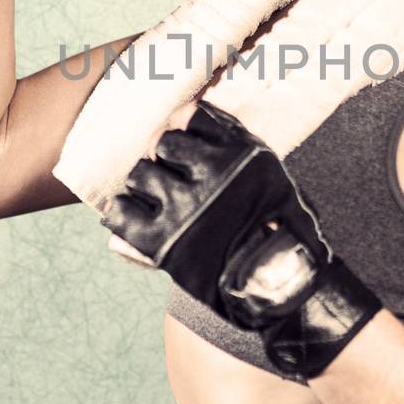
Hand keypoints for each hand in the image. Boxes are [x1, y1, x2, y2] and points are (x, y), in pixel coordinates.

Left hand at [101, 99, 383, 383]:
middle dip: (164, 158)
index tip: (187, 145)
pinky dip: (123, 214)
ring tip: (157, 201)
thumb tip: (183, 114)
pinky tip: (135, 221)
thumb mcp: (274, 177)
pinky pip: (120, 211)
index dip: (184, 127)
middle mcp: (213, 174)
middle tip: (173, 178)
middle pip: (162, 142)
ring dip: (145, 186)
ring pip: (139, 173)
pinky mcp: (162, 241)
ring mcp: (185, 207)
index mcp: (242, 154)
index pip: (191, 116)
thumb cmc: (282, 233)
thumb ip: (235, 144)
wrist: (277, 288)